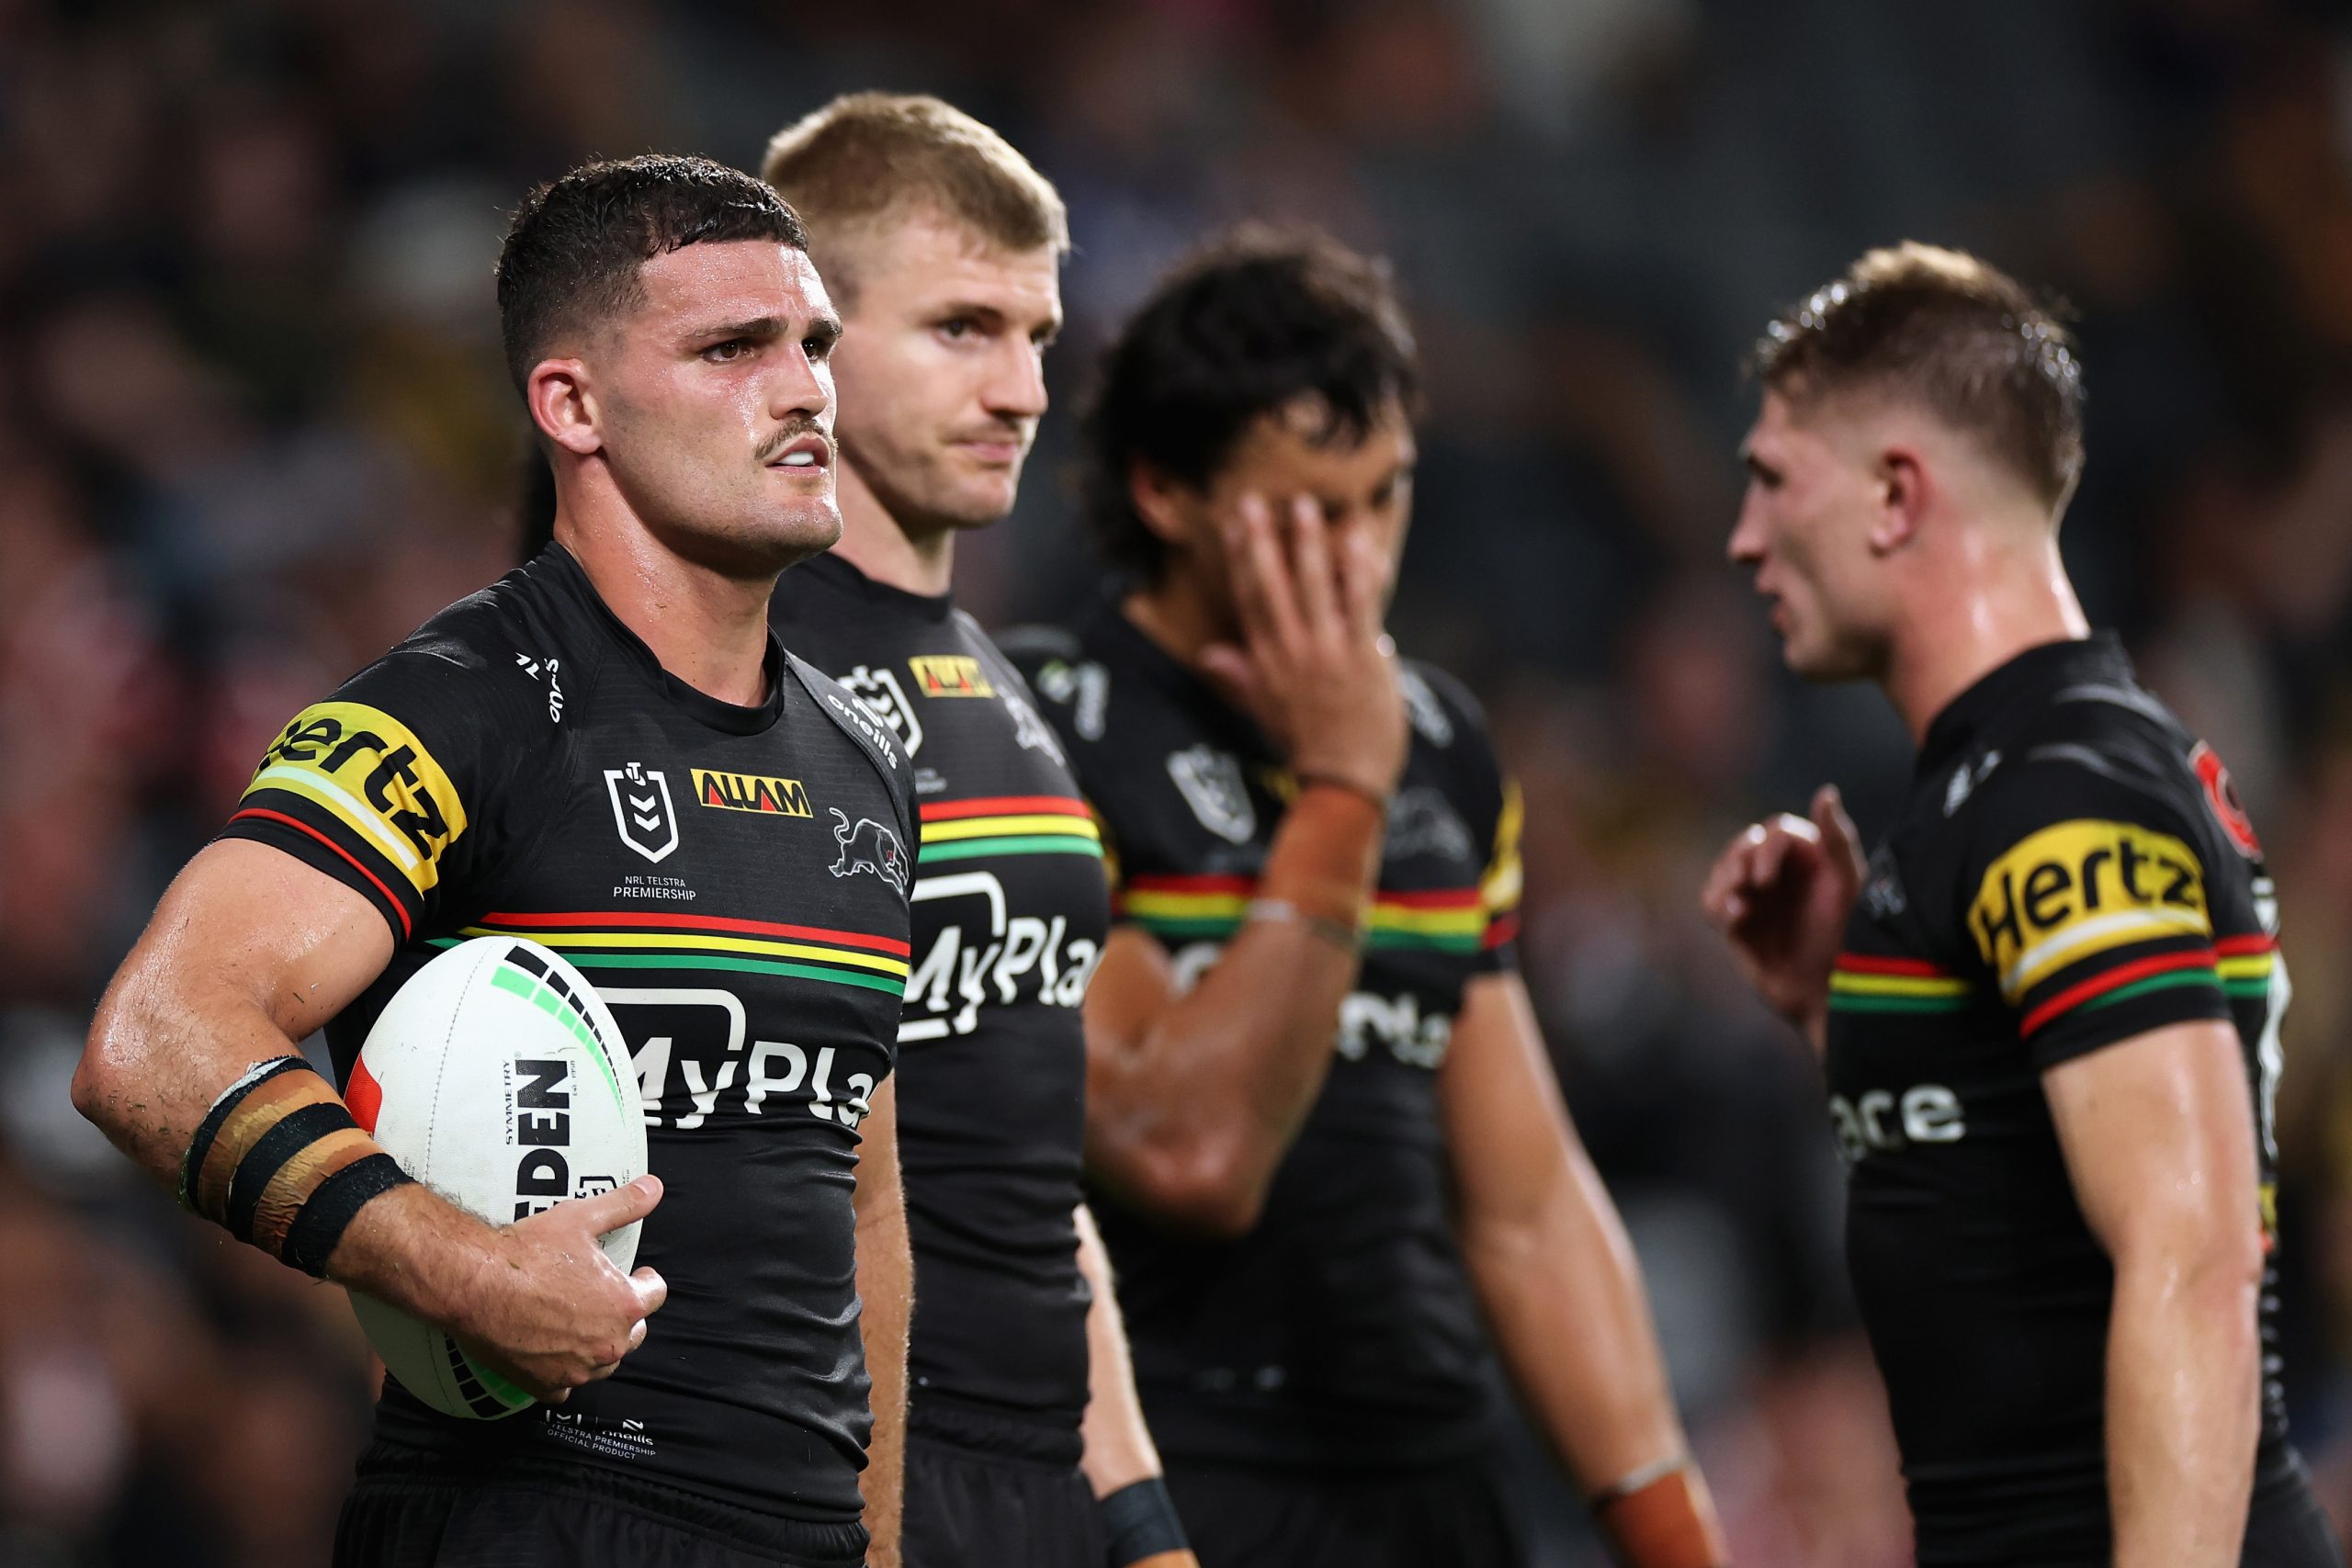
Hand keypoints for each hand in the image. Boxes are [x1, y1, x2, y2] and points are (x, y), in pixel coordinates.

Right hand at [448, 1174, 667, 1402]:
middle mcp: (607, 1343)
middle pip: (635, 1332)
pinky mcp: (545, 1385)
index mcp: (624, 1304)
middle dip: (625, 1314)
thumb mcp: (582, 1218)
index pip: (656, 1294)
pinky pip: (566, 1388)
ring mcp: (577, 1370)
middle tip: (605, 1297)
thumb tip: (654, 1188)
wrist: (475, 1284)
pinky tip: (555, 1355)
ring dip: (599, 1345)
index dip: (646, 1280)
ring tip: (582, 1322)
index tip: (637, 1274)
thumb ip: (625, 1204)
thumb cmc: (528, 1253)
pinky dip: (564, 1374)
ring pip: (605, 1362)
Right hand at [1196, 494, 1407, 802]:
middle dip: (1262, 541)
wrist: (1343, 779)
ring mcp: (1326, 653)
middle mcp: (1291, 651)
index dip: (1240, 558)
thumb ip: (1240, 676)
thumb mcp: (1264, 709)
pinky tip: (1356, 542)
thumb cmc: (1307, 744)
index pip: (1249, 598)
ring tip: (1305, 507)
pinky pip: (1359, 606)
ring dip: (1309, 545)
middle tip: (1254, 501)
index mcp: (1266, 661)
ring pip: (1314, 588)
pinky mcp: (1362, 657)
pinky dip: (1357, 574)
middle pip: (1272, 586)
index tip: (1233, 523)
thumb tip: (1208, 654)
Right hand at [1701, 784, 1865, 1046]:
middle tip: (1750, 884)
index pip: (1775, 833)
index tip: (1768, 878)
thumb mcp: (1850, 886)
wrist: (1835, 996)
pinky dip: (1717, 904)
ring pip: (1723, 872)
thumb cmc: (1853, 941)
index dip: (1767, 849)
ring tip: (1739, 904)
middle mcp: (1780, 874)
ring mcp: (1757, 900)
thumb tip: (1826, 792)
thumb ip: (1838, 839)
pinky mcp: (1738, 927)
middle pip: (1743, 846)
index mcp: (1808, 858)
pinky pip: (1713, 905)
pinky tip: (1735, 917)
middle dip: (1739, 860)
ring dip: (1724, 880)